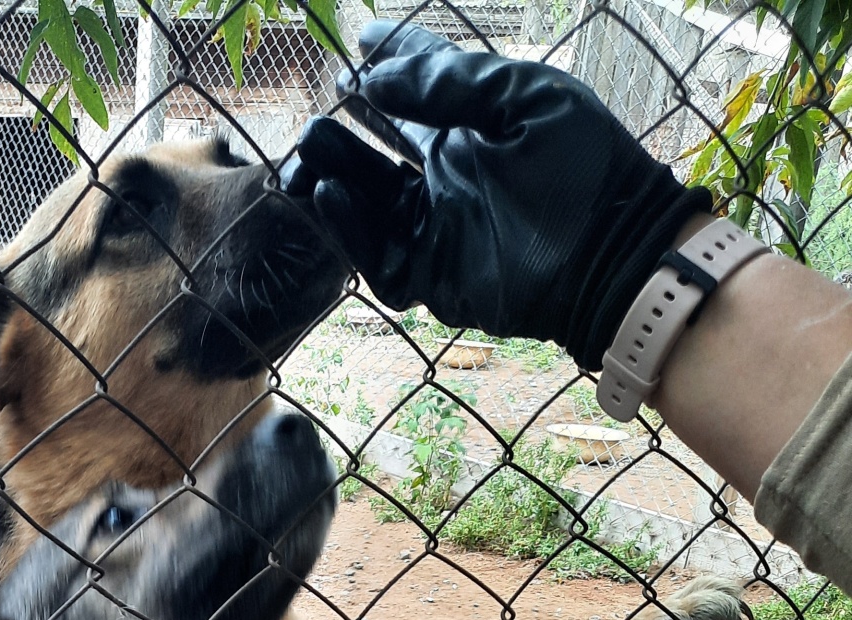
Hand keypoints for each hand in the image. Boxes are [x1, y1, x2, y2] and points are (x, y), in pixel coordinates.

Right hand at [286, 21, 710, 370]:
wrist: (612, 256)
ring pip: (371, 201)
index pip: (422, 88)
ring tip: (311, 147)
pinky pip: (378, 256)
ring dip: (339, 172)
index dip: (392, 61)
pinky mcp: (433, 276)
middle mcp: (452, 176)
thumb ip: (454, 85)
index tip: (360, 40)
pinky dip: (351, 229)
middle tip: (321, 108)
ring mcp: (440, 228)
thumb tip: (378, 76)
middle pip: (383, 147)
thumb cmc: (585, 170)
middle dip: (349, 126)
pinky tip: (332, 194)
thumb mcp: (526, 99)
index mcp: (478, 128)